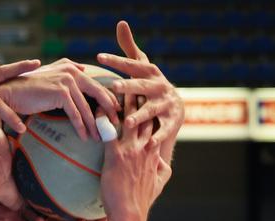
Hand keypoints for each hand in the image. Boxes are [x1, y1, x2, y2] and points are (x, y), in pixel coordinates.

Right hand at [0, 58, 120, 140]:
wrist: (9, 92)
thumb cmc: (27, 88)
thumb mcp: (49, 74)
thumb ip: (66, 69)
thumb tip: (83, 68)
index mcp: (71, 67)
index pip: (94, 84)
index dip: (106, 98)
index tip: (114, 111)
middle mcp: (72, 72)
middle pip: (97, 94)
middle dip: (107, 111)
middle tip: (114, 125)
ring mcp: (67, 82)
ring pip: (86, 107)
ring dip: (93, 124)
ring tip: (99, 136)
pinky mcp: (61, 94)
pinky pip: (75, 114)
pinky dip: (81, 127)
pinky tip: (85, 136)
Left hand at [97, 21, 183, 149]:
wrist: (175, 108)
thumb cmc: (150, 85)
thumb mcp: (141, 68)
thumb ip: (129, 49)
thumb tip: (121, 22)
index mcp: (150, 73)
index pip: (132, 64)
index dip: (117, 60)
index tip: (99, 56)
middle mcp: (159, 86)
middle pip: (142, 86)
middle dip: (129, 86)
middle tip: (114, 86)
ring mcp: (166, 104)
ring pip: (151, 110)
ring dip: (140, 115)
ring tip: (128, 122)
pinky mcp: (172, 121)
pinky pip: (164, 130)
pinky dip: (158, 137)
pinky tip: (150, 143)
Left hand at [100, 92, 160, 220]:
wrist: (130, 213)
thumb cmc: (140, 201)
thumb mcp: (160, 184)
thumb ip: (162, 170)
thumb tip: (164, 164)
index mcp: (153, 151)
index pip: (154, 122)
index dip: (149, 106)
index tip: (146, 91)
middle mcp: (144, 147)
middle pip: (143, 115)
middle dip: (137, 95)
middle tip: (130, 78)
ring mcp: (131, 150)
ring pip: (127, 119)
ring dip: (120, 101)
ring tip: (113, 85)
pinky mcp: (116, 156)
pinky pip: (108, 132)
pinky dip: (102, 120)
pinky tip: (95, 108)